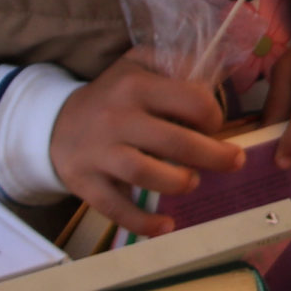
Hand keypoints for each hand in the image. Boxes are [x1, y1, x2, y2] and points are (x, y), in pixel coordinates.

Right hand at [51, 52, 242, 236]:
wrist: (56, 123)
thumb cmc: (114, 96)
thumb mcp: (139, 64)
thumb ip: (177, 66)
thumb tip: (215, 84)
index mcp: (136, 85)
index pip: (192, 101)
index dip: (213, 116)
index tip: (214, 126)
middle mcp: (116, 117)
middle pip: (174, 142)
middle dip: (213, 156)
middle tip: (234, 161)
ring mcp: (99, 152)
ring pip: (144, 173)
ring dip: (179, 182)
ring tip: (193, 182)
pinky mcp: (85, 182)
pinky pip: (115, 207)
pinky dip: (142, 222)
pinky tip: (166, 226)